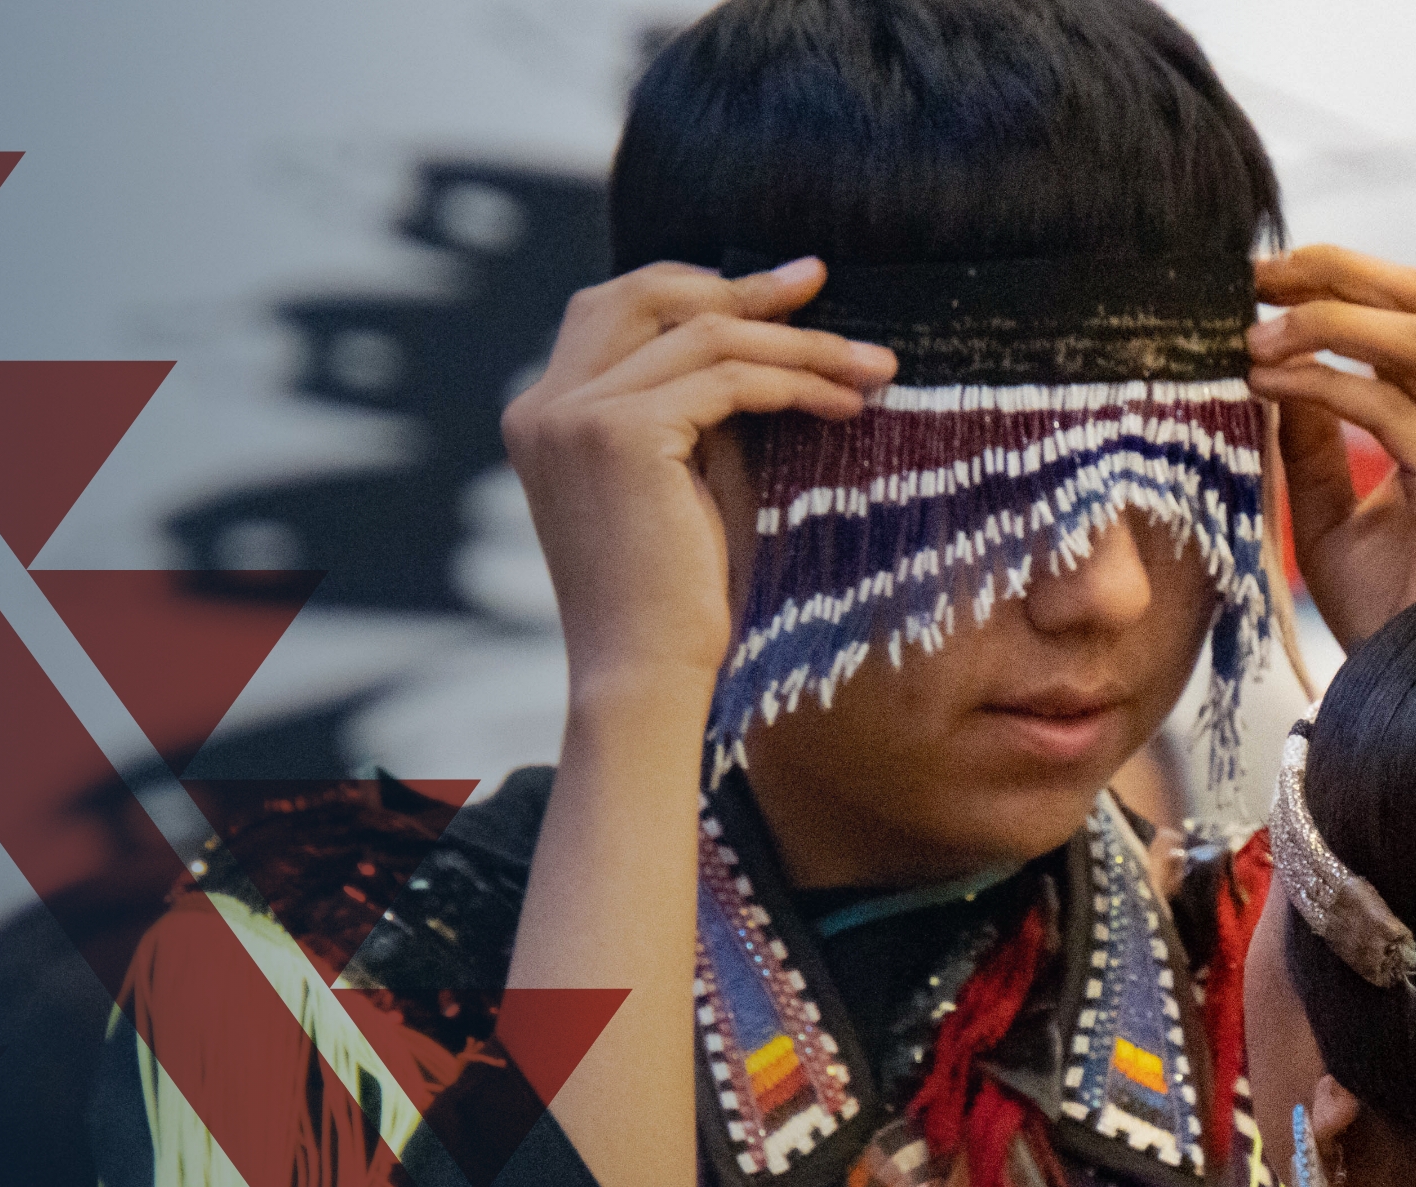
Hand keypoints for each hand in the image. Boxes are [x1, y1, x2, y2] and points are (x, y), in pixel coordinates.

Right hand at [502, 257, 896, 709]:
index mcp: (544, 412)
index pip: (618, 309)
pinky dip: (795, 382)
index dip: (702, 286)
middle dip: (743, 285)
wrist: (644, 676)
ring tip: (871, 367)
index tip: (787, 287)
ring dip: (800, 344)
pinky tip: (844, 404)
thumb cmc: (674, 597)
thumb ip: (701, 406)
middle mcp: (544, 403)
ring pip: (707, 336)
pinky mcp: (619, 432)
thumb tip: (769, 337)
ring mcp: (573, 414)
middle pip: (649, 294)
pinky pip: (727, 380)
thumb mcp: (685, 477)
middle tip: (821, 282)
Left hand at [1249, 245, 1415, 647]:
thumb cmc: (1385, 612)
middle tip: (1254, 276)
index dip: (1342, 275)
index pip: (1415, 308)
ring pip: (1414, 337)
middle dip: (1333, 271)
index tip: (1263, 277)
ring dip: (1322, 321)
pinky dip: (1321, 385)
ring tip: (1250, 336)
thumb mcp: (1328, 510)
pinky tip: (1266, 385)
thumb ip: (1311, 438)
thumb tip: (1273, 363)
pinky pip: (1390, 409)